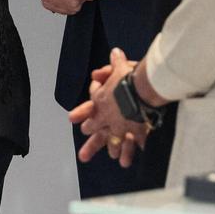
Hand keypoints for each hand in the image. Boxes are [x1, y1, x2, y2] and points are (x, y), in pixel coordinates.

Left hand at [68, 48, 146, 166]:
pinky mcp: (135, 132)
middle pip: (95, 131)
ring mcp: (120, 126)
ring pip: (112, 142)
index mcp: (102, 100)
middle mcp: (108, 117)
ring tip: (112, 157)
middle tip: (84, 154)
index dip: (81, 114)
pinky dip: (132, 151)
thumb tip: (114, 53)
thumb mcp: (120, 67)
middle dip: (91, 141)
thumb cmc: (129, 77)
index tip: (72, 119)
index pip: (89, 108)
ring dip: (112, 150)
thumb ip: (115, 64)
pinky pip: (133, 144)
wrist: (142, 89)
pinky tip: (131, 160)